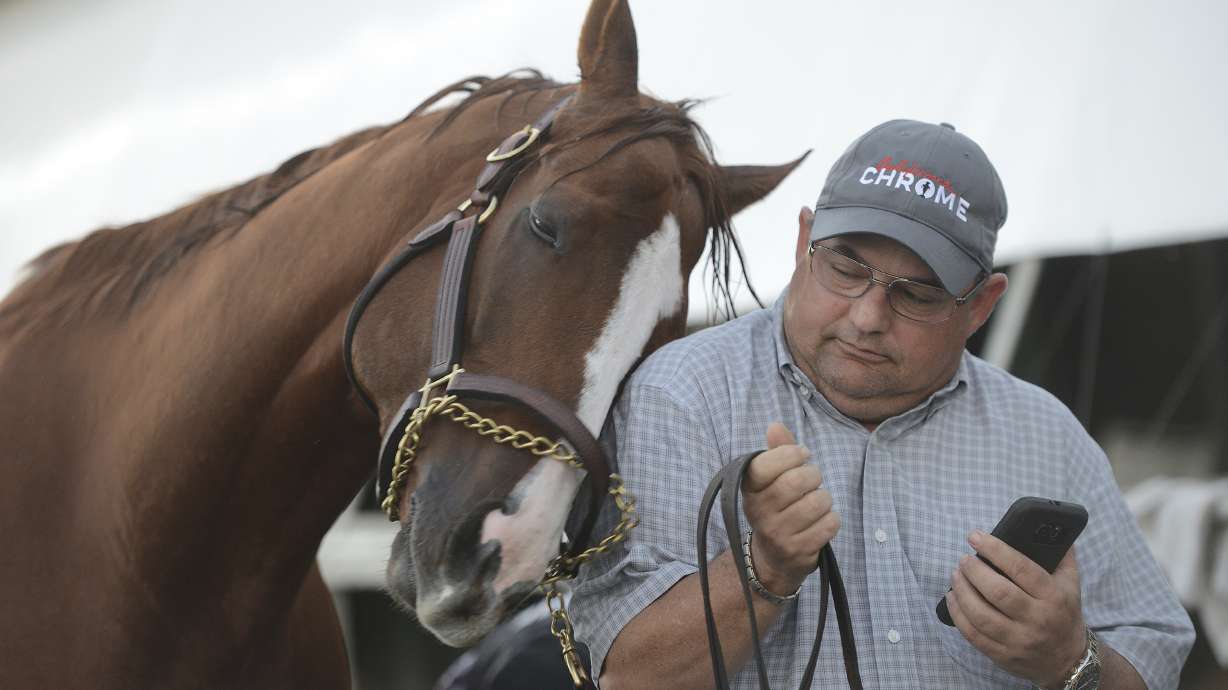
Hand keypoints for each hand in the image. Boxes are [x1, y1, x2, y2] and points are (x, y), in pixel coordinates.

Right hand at [740, 422, 839, 595]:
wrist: (773, 559)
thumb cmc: (778, 508)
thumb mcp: (771, 480)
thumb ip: (777, 451)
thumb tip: (775, 426)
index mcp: (749, 489)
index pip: (767, 463)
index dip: (791, 454)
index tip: (801, 455)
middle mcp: (758, 512)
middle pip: (798, 481)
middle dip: (814, 476)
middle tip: (812, 482)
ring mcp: (777, 534)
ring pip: (817, 503)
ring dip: (824, 500)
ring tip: (816, 504)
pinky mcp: (797, 551)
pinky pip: (829, 525)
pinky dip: (831, 520)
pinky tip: (820, 523)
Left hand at [946, 532, 1086, 689]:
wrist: (1067, 659)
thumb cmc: (1063, 614)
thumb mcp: (1071, 584)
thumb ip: (1062, 555)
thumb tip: (1050, 525)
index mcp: (1053, 597)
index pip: (1021, 568)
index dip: (995, 550)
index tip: (975, 537)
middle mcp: (1037, 619)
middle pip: (998, 592)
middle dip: (974, 571)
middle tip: (963, 559)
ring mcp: (1019, 639)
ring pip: (982, 615)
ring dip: (962, 591)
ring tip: (955, 575)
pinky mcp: (1003, 655)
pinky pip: (974, 635)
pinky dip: (958, 615)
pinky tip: (952, 598)